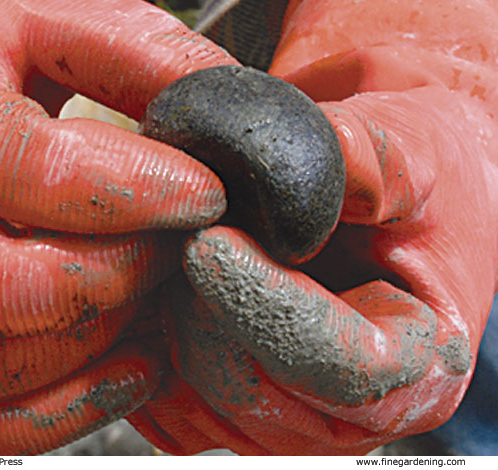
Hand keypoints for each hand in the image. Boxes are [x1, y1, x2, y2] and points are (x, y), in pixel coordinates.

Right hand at [0, 0, 236, 454]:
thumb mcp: (43, 10)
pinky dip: (53, 413)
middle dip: (121, 274)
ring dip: (99, 346)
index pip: (24, 169)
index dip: (133, 191)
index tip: (207, 193)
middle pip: (2, 287)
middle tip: (182, 242)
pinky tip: (124, 367)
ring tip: (162, 298)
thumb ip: (137, 50)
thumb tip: (232, 106)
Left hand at [129, 0, 497, 453]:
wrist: (380, 204)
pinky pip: (163, 393)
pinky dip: (144, 336)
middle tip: (178, 217)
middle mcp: (350, 409)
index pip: (337, 364)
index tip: (206, 243)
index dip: (264, 305)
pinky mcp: (230, 402)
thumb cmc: (407, 187)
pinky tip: (148, 272)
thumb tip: (319, 171)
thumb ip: (374, 159)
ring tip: (169, 232)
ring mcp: (285, 414)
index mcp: (421, 365)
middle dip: (200, 299)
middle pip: (249, 383)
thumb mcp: (413, 151)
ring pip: (194, 391)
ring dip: (166, 310)